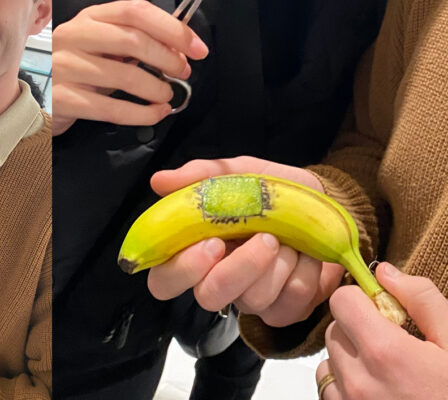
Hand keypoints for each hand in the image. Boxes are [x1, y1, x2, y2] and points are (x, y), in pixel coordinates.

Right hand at [51, 0, 208, 134]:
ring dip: (156, 88)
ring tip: (167, 95)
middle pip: (132, 40)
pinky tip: (156, 113)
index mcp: (89, 17)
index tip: (196, 47)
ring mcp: (65, 67)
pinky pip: (112, 109)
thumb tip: (179, 48)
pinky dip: (143, 114)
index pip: (135, 11)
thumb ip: (134, 41)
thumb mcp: (103, 47)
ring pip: (125, 77)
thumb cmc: (80, 70)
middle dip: (167, 58)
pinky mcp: (64, 99)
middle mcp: (74, 36)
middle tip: (182, 72)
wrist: (41, 97)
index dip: (171, 28)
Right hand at [146, 156, 344, 326]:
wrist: (325, 201)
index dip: (181, 270)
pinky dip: (304, 272)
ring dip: (280, 263)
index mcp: (195, 250)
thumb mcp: (238, 173)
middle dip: (240, 269)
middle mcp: (217, 279)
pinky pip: (289, 302)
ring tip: (290, 237)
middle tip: (266, 239)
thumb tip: (159, 181)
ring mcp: (250, 299)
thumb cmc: (271, 190)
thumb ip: (199, 176)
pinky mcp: (284, 310)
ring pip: (254, 299)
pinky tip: (306, 254)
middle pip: (209, 297)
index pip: (164, 279)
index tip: (212, 243)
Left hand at [316, 263, 447, 399]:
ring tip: (390, 371)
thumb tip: (383, 272)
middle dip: (360, 328)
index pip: (342, 301)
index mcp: (386, 353)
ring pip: (329, 360)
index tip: (384, 309)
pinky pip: (330, 391)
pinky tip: (381, 391)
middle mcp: (358, 381)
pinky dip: (347, 384)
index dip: (362, 298)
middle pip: (335, 329)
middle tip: (396, 343)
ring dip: (351, 358)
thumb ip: (421, 300)